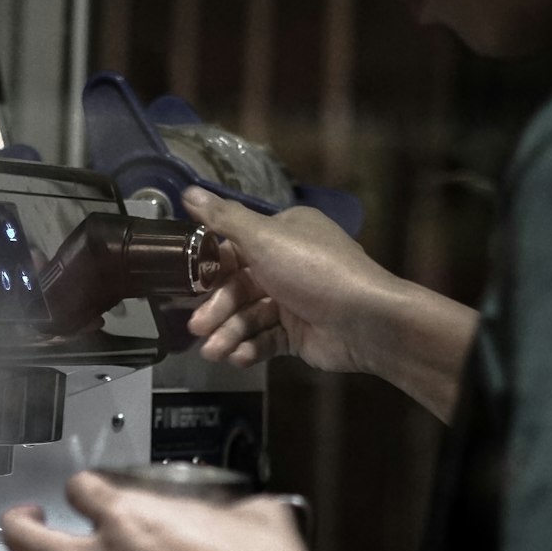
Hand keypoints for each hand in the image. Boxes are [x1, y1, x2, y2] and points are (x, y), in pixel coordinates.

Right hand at [182, 185, 402, 373]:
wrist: (365, 320)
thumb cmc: (312, 271)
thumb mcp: (264, 238)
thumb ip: (224, 218)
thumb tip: (187, 192)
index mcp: (284, 234)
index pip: (235, 249)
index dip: (210, 269)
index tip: (188, 285)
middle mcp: (289, 263)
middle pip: (240, 287)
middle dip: (218, 309)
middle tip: (197, 327)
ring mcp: (295, 301)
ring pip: (251, 316)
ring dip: (230, 334)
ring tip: (214, 353)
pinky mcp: (299, 334)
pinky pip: (267, 339)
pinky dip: (251, 348)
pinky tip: (239, 358)